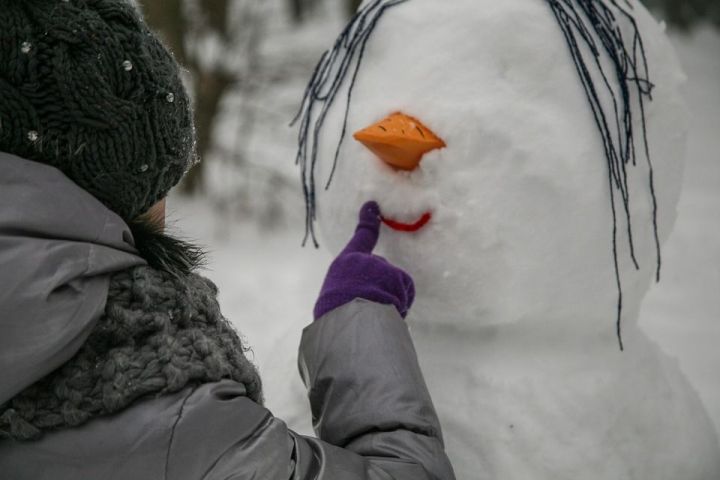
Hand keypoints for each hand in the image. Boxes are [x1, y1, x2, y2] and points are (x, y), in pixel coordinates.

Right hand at [313, 201, 414, 319]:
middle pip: (382, 272)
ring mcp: (384, 267)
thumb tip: (353, 300)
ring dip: (390, 300)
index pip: (361, 237)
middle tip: (368, 308)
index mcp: (346, 262)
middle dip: (380, 289)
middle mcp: (367, 260)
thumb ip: (348, 292)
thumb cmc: (336, 315)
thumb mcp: (333, 300)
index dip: (368, 221)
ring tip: (375, 314)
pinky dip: (401, 306)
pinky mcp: (398, 277)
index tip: (372, 206)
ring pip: (395, 285)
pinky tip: (388, 314)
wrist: (348, 320)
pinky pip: (405, 293)